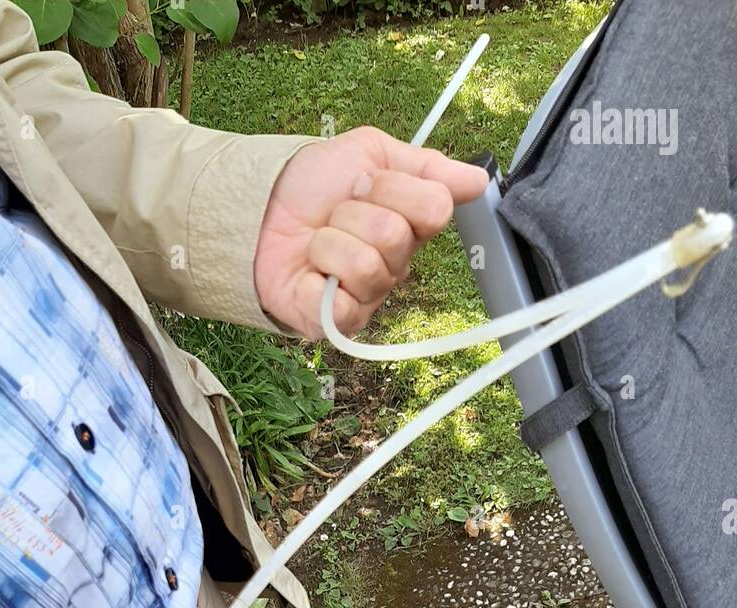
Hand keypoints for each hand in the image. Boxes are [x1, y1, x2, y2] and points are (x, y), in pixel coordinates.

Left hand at [254, 126, 488, 338]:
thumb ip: (428, 167)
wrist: (257, 209)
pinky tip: (309, 272)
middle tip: (334, 213)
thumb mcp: (371, 154)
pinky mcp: (337, 323)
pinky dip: (316, 274)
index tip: (362, 183)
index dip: (393, 188)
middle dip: (354, 212)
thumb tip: (479, 179)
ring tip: (317, 242)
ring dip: (330, 240)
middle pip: (396, 235)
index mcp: (411, 226)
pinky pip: (342, 300)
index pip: (434, 208)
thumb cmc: (312, 185)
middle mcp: (395, 266)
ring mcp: (368, 298)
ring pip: (367, 264)